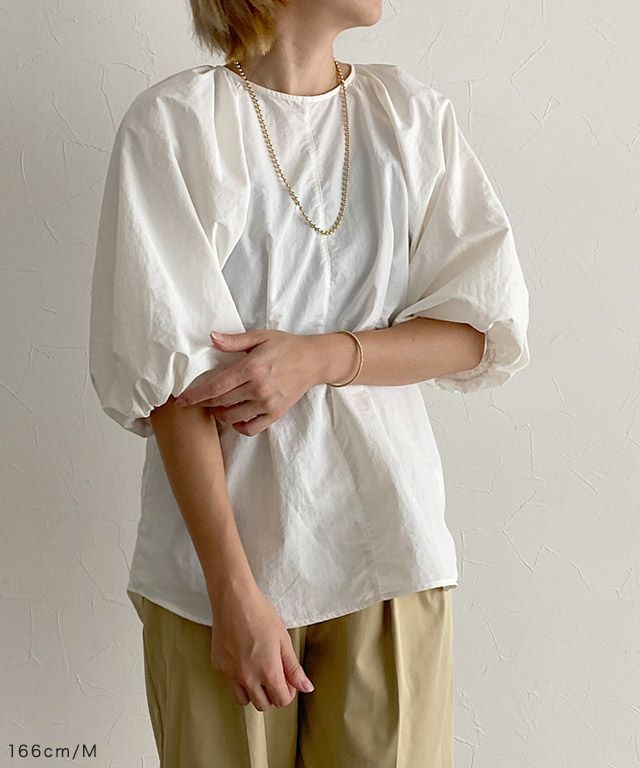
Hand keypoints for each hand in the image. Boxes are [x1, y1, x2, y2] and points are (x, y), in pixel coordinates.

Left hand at [175, 329, 322, 435]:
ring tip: (215, 407)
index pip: (216, 386)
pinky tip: (234, 418)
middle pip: (221, 402)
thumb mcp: (260, 337)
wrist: (313, 361)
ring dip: (219, 414)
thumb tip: (211, 338)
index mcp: (251, 368)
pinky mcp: (275, 414)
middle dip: (203, 404)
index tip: (182, 400)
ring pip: (233, 416)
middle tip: (195, 402)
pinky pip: (251, 428)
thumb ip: (234, 341)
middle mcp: (258, 388)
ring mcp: (267, 404)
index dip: (196, 395)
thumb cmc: (286, 346)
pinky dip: (238, 426)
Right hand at [210, 583, 313, 710]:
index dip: (288, 691)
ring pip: (244, 700)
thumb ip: (294, 668)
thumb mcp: (283, 639)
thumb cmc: (261, 615)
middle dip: (271, 694)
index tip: (287, 678)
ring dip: (253, 692)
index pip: (281, 701)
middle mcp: (248, 679)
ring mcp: (230, 674)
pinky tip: (242, 659)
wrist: (233, 600)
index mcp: (268, 672)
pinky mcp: (218, 666)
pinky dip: (237, 678)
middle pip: (263, 705)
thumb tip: (306, 688)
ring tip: (257, 671)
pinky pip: (230, 683)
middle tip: (273, 674)